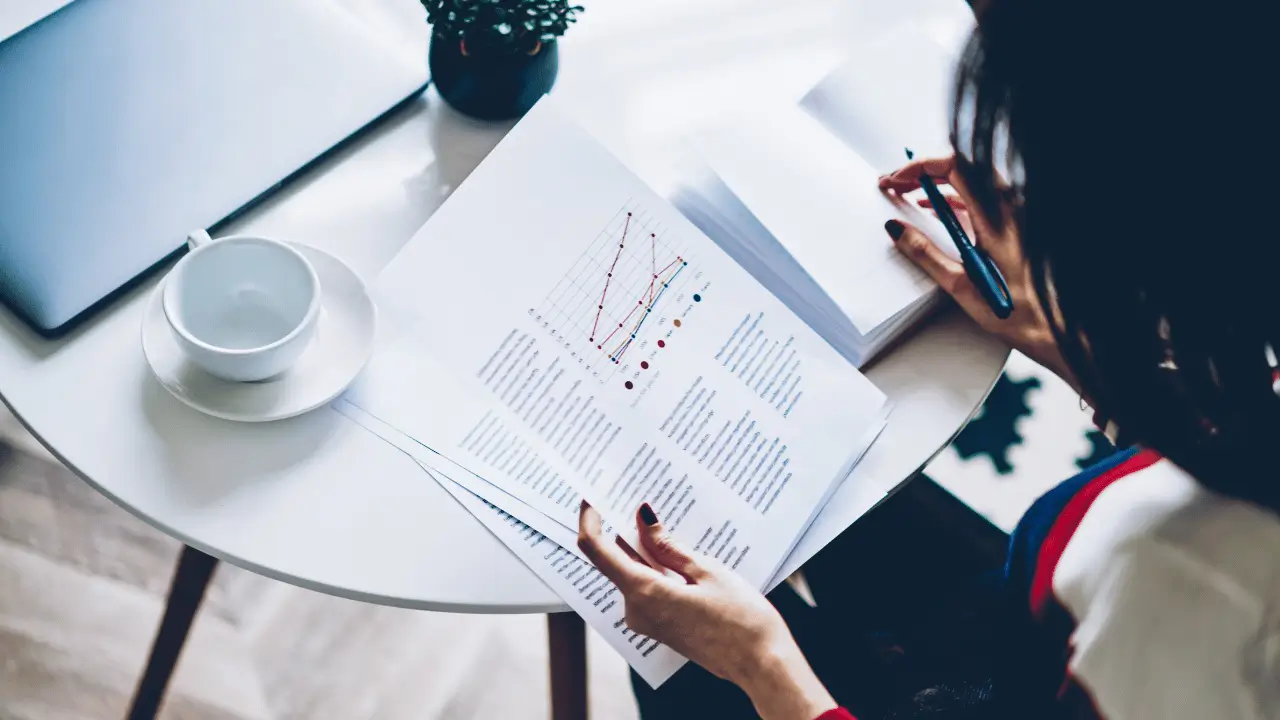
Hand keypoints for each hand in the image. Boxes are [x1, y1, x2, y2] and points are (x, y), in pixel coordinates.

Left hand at [578, 501, 835, 719]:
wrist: (761, 664)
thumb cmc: (741, 619)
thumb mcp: (707, 571)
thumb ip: (669, 546)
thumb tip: (643, 519)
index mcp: (643, 593)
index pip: (597, 551)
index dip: (590, 521)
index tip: (594, 499)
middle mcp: (637, 610)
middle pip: (616, 560)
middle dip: (626, 531)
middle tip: (643, 501)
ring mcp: (648, 621)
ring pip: (634, 573)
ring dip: (646, 549)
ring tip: (670, 523)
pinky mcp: (661, 626)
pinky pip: (648, 588)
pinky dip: (657, 568)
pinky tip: (680, 553)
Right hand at [878, 155, 1079, 394]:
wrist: (1057, 330)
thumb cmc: (1018, 312)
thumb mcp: (961, 285)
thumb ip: (926, 253)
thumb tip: (897, 230)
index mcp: (997, 217)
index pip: (955, 167)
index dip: (920, 166)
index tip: (897, 179)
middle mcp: (1009, 209)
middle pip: (962, 169)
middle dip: (925, 171)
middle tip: (897, 183)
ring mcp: (1014, 217)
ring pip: (971, 182)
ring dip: (938, 184)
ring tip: (909, 194)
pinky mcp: (1014, 228)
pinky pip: (981, 200)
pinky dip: (954, 199)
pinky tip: (937, 213)